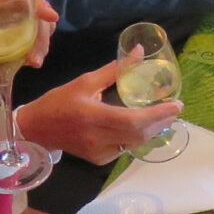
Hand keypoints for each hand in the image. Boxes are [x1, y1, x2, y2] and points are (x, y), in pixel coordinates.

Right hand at [14, 52, 179, 164]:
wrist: (36, 130)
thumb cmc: (59, 102)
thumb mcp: (85, 82)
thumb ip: (115, 70)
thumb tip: (139, 52)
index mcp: (93, 116)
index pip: (133, 120)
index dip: (157, 114)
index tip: (176, 104)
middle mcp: (97, 138)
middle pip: (139, 134)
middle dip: (160, 121)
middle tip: (173, 108)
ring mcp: (99, 153)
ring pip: (135, 143)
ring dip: (151, 129)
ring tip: (163, 115)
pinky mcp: (99, 160)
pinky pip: (125, 149)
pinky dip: (136, 137)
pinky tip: (141, 126)